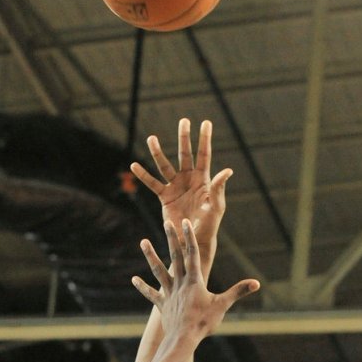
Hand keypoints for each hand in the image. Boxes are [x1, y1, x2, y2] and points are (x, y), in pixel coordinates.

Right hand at [131, 118, 229, 274]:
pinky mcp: (165, 197)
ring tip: (151, 138)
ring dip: (158, 152)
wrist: (193, 241)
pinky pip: (152, 184)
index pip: (204, 155)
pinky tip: (134, 165)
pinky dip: (143, 175)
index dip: (204, 139)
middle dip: (184, 138)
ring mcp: (176, 187)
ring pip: (165, 165)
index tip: (205, 122)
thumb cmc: (208, 225)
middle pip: (185, 154)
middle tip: (183, 121)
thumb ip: (218, 188)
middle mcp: (189, 180)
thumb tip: (227, 170)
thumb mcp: (215, 207)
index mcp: (203, 180)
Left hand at [133, 219, 258, 342]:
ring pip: (159, 271)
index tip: (185, 221)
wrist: (183, 339)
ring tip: (143, 242)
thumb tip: (257, 283)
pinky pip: (151, 294)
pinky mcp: (162, 305)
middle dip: (171, 238)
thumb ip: (238, 291)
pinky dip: (142, 287)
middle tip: (166, 222)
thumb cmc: (204, 323)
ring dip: (151, 256)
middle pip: (175, 257)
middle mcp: (180, 283)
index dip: (189, 237)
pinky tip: (134, 279)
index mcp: (195, 280)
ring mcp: (169, 293)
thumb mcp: (223, 305)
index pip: (193, 254)